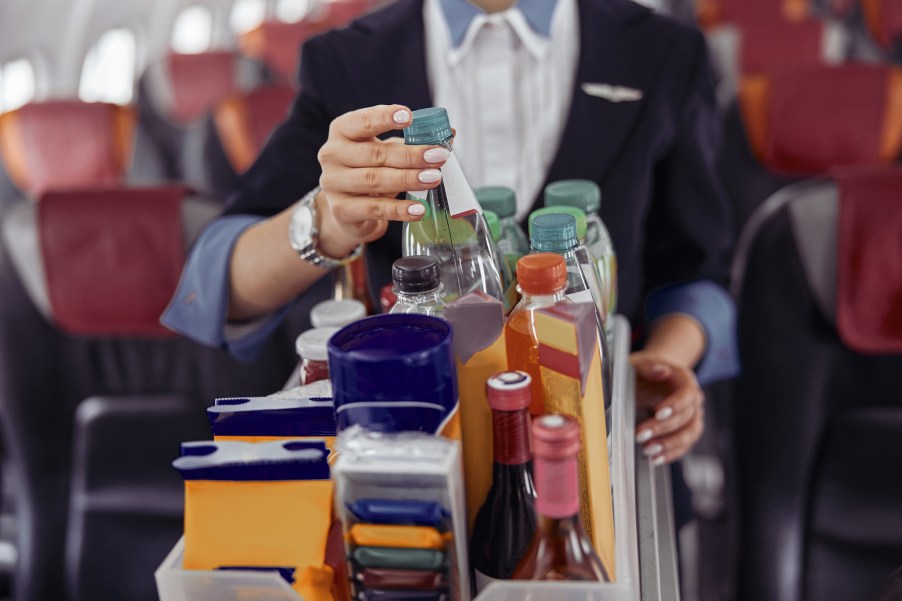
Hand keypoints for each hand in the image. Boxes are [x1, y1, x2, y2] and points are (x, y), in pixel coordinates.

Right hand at [315, 104, 450, 257]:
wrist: (348, 210)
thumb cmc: (370, 171)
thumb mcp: (387, 152)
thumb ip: (414, 141)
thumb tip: (450, 133)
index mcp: (342, 131)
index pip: (361, 121)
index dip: (384, 117)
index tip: (409, 116)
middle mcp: (332, 154)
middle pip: (374, 153)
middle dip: (410, 155)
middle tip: (438, 156)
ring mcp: (333, 183)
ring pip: (374, 180)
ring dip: (408, 179)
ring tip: (434, 179)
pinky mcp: (341, 210)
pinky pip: (374, 209)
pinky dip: (399, 209)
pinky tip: (419, 209)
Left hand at [630, 351, 704, 465]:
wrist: (649, 378)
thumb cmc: (643, 370)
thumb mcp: (640, 363)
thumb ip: (648, 366)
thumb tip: (661, 371)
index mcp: (684, 379)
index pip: (687, 393)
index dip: (675, 404)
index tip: (657, 412)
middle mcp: (693, 398)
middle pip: (686, 416)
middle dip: (662, 428)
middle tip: (640, 434)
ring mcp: (692, 415)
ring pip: (689, 434)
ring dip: (669, 445)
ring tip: (648, 450)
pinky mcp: (686, 430)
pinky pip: (684, 445)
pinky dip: (671, 453)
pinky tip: (656, 459)